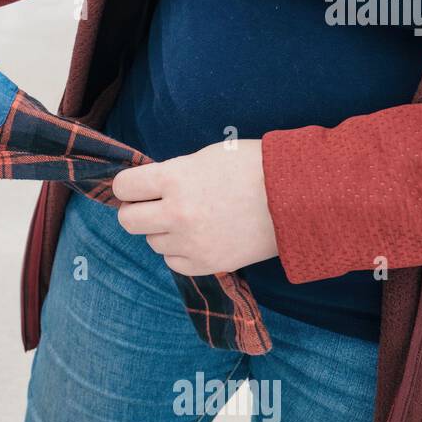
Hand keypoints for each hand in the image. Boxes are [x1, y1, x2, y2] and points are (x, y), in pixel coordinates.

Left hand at [112, 140, 278, 275]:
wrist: (298, 197)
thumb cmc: (253, 167)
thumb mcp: (205, 157)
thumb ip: (172, 174)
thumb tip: (148, 187)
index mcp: (174, 178)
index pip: (123, 187)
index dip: (128, 186)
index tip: (137, 187)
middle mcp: (177, 213)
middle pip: (127, 221)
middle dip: (137, 211)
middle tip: (154, 206)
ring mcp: (192, 242)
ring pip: (152, 242)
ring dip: (163, 231)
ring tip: (191, 218)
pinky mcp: (208, 263)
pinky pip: (173, 262)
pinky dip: (180, 251)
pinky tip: (199, 237)